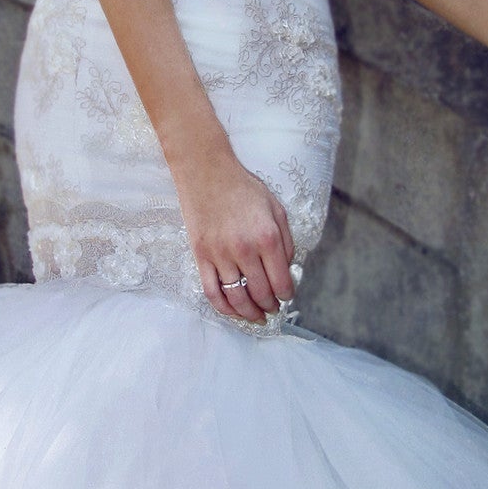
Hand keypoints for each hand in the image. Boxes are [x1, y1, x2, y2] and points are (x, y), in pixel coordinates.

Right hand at [173, 143, 297, 323]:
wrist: (206, 172)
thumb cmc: (243, 188)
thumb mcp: (276, 208)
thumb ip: (286, 240)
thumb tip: (286, 269)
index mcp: (267, 238)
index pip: (281, 281)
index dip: (287, 295)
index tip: (286, 297)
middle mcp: (245, 250)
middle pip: (261, 293)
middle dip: (270, 306)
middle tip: (273, 309)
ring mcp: (220, 255)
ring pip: (237, 298)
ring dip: (249, 313)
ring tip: (256, 316)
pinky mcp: (201, 256)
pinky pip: (212, 292)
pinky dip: (223, 308)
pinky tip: (233, 311)